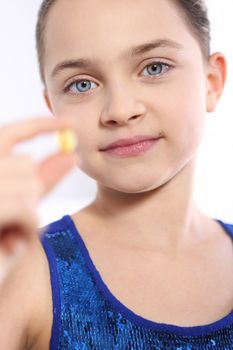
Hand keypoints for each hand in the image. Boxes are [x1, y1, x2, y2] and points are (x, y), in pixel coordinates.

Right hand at [0, 116, 77, 284]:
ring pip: (28, 186)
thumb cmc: (4, 241)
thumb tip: (70, 153)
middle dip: (32, 191)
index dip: (38, 125)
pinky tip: (13, 243)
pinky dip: (27, 226)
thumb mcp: (23, 206)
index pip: (9, 133)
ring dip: (30, 214)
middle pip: (23, 165)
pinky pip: (25, 207)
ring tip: (11, 234)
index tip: (66, 123)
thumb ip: (43, 177)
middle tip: (18, 218)